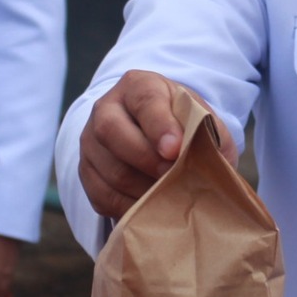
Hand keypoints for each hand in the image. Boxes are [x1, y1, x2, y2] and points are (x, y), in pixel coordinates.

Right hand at [77, 70, 238, 218]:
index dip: (160, 126)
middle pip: (111, 131)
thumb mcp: (202, 120)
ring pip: (109, 170)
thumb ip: (209, 134)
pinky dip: (130, 208)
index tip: (175, 150)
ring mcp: (91, 142)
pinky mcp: (87, 173)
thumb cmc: (183, 126)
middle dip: (146, 160)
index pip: (145, 101)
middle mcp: (106, 109)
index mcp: (139, 86)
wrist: (156, 136)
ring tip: (168, 197)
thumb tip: (210, 161)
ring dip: (142, 189)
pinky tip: (151, 210)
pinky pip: (103, 196)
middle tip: (172, 177)